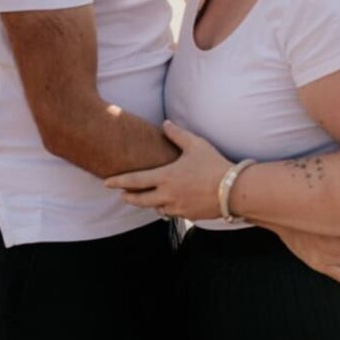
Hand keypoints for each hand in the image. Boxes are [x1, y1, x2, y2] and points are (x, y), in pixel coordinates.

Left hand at [104, 121, 230, 219]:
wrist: (233, 191)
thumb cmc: (214, 164)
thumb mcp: (195, 144)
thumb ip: (177, 134)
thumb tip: (165, 124)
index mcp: (166, 177)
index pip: (135, 181)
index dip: (118, 182)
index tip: (106, 182)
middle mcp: (167, 195)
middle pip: (139, 200)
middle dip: (128, 197)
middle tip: (122, 194)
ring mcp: (177, 207)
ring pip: (155, 208)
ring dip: (149, 203)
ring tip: (146, 197)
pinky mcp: (188, 215)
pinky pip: (171, 213)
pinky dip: (166, 208)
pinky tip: (168, 203)